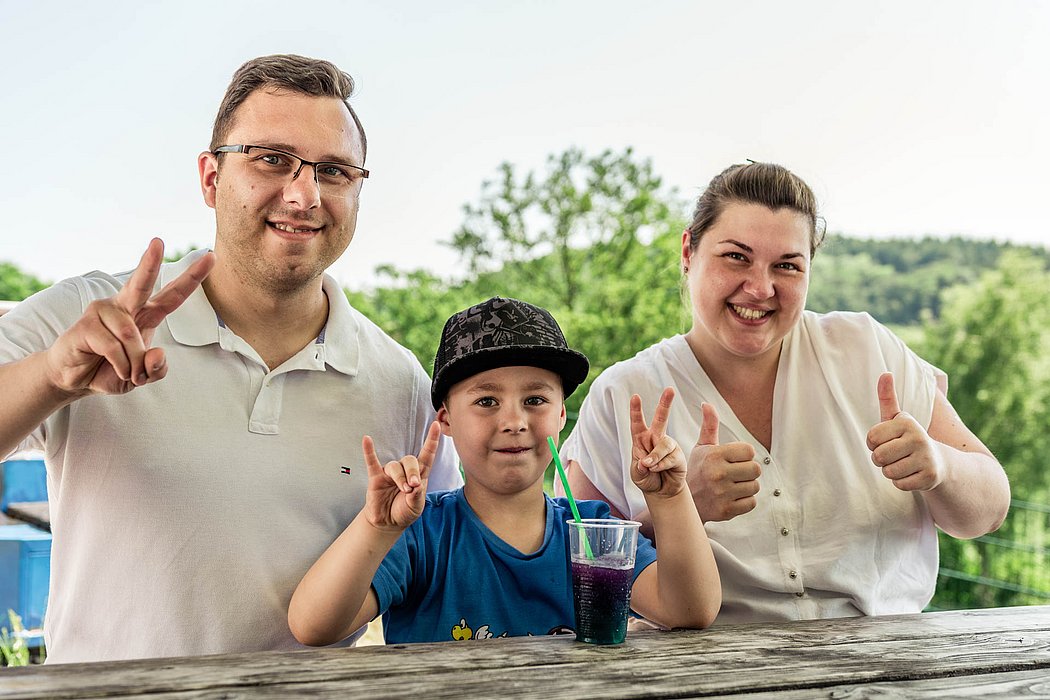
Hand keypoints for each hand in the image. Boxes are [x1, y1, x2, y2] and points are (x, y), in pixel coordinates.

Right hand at [43, 239, 214, 397]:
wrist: (75, 379)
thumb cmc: (111, 369)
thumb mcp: (143, 376)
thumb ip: (156, 369)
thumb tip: (157, 353)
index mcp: (146, 314)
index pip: (173, 295)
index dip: (192, 277)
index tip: (210, 257)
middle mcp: (125, 306)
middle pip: (142, 283)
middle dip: (150, 263)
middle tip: (158, 241)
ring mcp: (103, 312)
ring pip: (130, 335)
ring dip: (132, 362)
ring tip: (125, 370)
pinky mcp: (86, 324)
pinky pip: (113, 347)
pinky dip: (119, 364)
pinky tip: (107, 364)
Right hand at [361, 421, 438, 531]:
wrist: (388, 523)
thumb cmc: (404, 511)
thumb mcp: (416, 508)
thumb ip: (417, 497)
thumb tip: (415, 486)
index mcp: (419, 475)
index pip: (427, 454)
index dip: (432, 440)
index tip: (437, 425)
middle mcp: (405, 471)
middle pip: (410, 460)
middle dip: (412, 473)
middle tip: (412, 487)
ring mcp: (390, 473)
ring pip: (395, 466)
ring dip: (400, 478)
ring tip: (403, 490)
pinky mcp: (376, 477)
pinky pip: (372, 462)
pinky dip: (369, 451)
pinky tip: (367, 440)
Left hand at [629, 387, 686, 497]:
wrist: (661, 492)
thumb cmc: (647, 479)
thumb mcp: (637, 475)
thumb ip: (639, 468)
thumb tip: (646, 462)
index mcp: (641, 439)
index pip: (637, 423)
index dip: (636, 410)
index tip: (635, 397)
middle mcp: (655, 439)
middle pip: (661, 419)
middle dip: (665, 403)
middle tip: (670, 390)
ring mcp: (668, 446)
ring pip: (664, 444)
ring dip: (655, 456)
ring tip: (649, 466)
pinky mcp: (678, 455)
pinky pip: (671, 457)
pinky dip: (662, 465)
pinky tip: (658, 470)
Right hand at [686, 402, 760, 521]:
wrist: (682, 502)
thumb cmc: (695, 470)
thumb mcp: (700, 447)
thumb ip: (709, 426)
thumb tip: (707, 404)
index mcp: (714, 455)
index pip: (749, 451)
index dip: (744, 455)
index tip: (734, 459)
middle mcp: (718, 474)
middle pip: (756, 469)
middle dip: (748, 471)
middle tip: (735, 473)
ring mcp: (722, 494)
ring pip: (755, 486)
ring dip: (747, 486)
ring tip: (732, 485)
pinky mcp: (726, 511)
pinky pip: (751, 503)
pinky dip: (745, 501)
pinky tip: (732, 497)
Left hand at [867, 372, 944, 490]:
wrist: (940, 462)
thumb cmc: (909, 438)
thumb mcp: (897, 419)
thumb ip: (888, 398)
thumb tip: (885, 373)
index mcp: (907, 422)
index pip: (871, 438)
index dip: (873, 443)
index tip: (886, 441)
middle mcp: (919, 437)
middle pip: (878, 457)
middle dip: (880, 460)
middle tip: (895, 455)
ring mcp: (926, 458)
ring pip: (888, 472)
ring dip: (891, 472)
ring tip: (904, 464)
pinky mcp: (930, 477)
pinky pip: (900, 484)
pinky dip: (902, 482)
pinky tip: (913, 474)